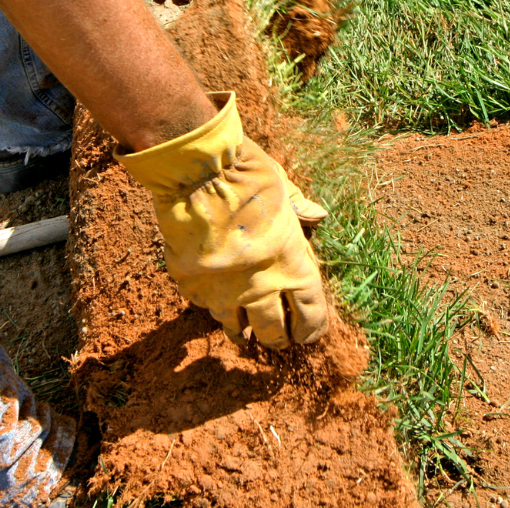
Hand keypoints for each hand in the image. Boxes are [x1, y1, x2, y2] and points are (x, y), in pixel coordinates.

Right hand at [114, 92, 328, 348]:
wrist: (197, 173)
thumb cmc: (247, 175)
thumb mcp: (282, 188)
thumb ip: (299, 208)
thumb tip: (318, 215)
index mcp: (292, 265)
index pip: (310, 314)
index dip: (311, 328)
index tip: (307, 332)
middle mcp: (260, 286)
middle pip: (273, 332)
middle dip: (277, 337)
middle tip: (277, 337)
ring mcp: (222, 290)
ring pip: (234, 327)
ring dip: (241, 329)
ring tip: (242, 332)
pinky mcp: (191, 284)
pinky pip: (202, 304)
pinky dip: (208, 302)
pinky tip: (211, 296)